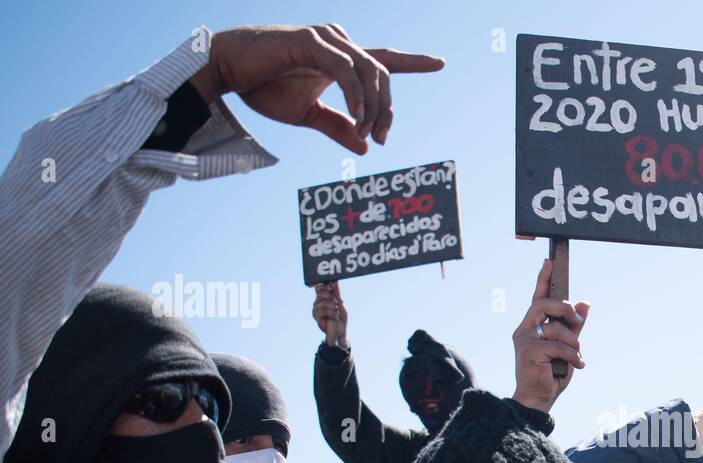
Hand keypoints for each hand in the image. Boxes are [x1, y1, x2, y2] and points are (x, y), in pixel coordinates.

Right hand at [189, 24, 443, 152]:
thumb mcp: (308, 115)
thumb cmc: (264, 87)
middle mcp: (339, 43)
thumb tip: (366, 147)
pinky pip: (345, 70)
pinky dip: (356, 95)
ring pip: (369, 71)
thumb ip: (338, 128)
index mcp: (341, 59)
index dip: (413, 61)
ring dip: (373, 106)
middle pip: (382, 73)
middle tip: (382, 138)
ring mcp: (326, 39)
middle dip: (388, 108)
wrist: (227, 71)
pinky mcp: (311, 42)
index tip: (439, 63)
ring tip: (367, 130)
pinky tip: (358, 116)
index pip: (384, 60)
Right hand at [312, 282, 347, 347]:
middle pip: (320, 291)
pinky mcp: (315, 316)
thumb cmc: (341, 317)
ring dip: (333, 308)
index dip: (323, 285)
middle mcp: (318, 301)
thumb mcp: (341, 303)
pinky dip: (332, 314)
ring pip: (323, 302)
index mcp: (324, 297)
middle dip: (331, 296)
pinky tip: (334, 318)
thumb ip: (336, 293)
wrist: (340, 331)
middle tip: (338, 302)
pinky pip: (323, 311)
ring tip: (337, 313)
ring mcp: (315, 309)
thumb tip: (334, 281)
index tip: (331, 287)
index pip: (319, 287)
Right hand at [511, 260, 587, 412]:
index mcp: (532, 325)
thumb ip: (574, 326)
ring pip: (556, 328)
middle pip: (544, 304)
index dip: (542, 279)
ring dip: (573, 342)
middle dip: (564, 309)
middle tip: (577, 322)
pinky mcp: (528, 351)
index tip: (548, 261)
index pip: (537, 297)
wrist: (538, 399)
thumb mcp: (567, 346)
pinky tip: (577, 365)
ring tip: (577, 356)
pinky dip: (573, 355)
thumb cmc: (551, 373)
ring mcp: (524, 339)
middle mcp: (525, 329)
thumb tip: (584, 304)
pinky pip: (558, 346)